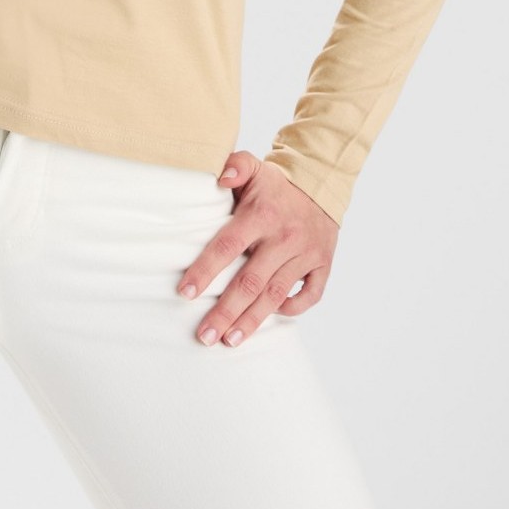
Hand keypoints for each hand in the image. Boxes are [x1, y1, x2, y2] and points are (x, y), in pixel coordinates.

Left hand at [176, 150, 339, 345]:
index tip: (185, 293)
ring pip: (276, 294)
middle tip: (205, 336)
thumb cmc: (276, 183)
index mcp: (261, 215)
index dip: (205, 270)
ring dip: (252, 320)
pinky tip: (271, 318)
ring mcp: (306, 254)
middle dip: (225, 312)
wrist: (321, 183)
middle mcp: (284, 237)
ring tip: (230, 340)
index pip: (227, 246)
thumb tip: (219, 177)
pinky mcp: (323, 264)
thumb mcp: (254, 167)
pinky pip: (311, 295)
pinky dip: (292, 309)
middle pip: (250, 282)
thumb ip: (234, 167)